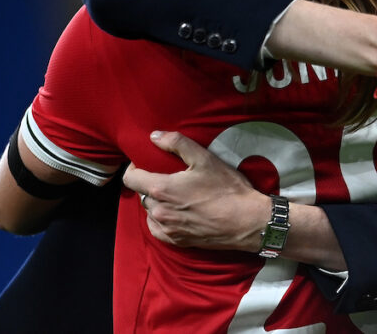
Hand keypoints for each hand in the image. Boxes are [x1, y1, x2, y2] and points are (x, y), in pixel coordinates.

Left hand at [122, 131, 270, 251]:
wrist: (246, 221)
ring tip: (175, 195)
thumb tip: (153, 136)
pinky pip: (157, 229)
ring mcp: (167, 228)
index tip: (145, 162)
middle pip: (142, 194)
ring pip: (150, 211)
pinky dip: (160, 220)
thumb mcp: (204, 159)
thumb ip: (177, 143)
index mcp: (161, 189)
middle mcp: (159, 211)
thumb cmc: (226, 188)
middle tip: (168, 177)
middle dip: (150, 184)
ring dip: (157, 202)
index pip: (130, 179)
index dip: (134, 168)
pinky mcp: (177, 241)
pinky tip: (174, 213)